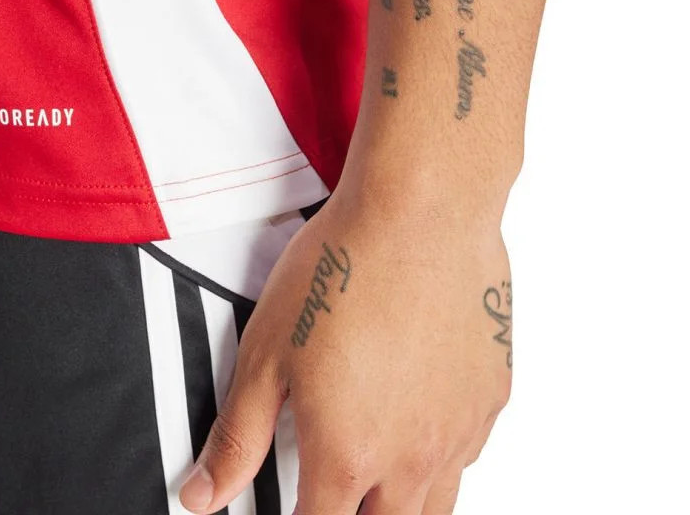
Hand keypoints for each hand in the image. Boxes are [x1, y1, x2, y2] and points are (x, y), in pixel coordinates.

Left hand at [179, 185, 512, 513]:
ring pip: (437, 507)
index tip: (293, 511)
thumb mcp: (266, 353)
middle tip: (335, 495)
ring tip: (378, 482)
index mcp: (348, 452)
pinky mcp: (492, 393)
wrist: (421, 211)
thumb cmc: (345, 268)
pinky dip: (441, 458)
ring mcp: (460, 426)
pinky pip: (469, 453)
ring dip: (403, 505)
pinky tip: (423, 423)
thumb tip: (203, 495)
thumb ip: (237, 435)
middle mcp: (412, 454)